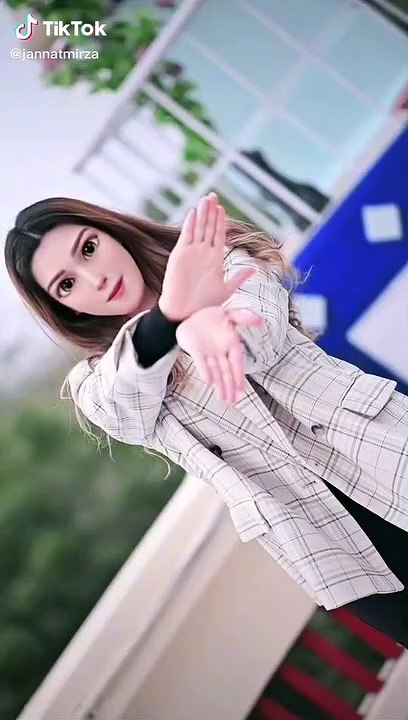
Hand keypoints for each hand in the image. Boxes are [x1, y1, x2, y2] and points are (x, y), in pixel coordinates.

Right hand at [159, 193, 255, 320]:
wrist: (185, 313)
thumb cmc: (204, 305)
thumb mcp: (225, 290)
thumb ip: (238, 278)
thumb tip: (253, 268)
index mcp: (215, 259)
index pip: (219, 235)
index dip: (221, 221)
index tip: (223, 208)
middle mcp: (203, 253)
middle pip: (208, 227)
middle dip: (211, 212)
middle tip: (213, 195)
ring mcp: (191, 253)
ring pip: (198, 228)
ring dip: (201, 214)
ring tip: (205, 198)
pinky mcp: (179, 256)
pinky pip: (186, 237)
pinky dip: (189, 225)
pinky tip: (193, 213)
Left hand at [175, 305, 262, 403]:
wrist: (190, 312)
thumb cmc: (211, 316)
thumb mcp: (229, 314)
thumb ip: (244, 317)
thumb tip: (261, 320)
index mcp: (230, 344)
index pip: (237, 362)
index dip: (240, 375)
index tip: (242, 388)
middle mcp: (220, 352)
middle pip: (227, 372)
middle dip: (230, 386)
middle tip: (233, 401)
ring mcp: (207, 352)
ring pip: (216, 371)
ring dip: (220, 385)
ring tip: (223, 398)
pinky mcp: (195, 350)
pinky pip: (201, 362)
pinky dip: (205, 371)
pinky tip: (209, 381)